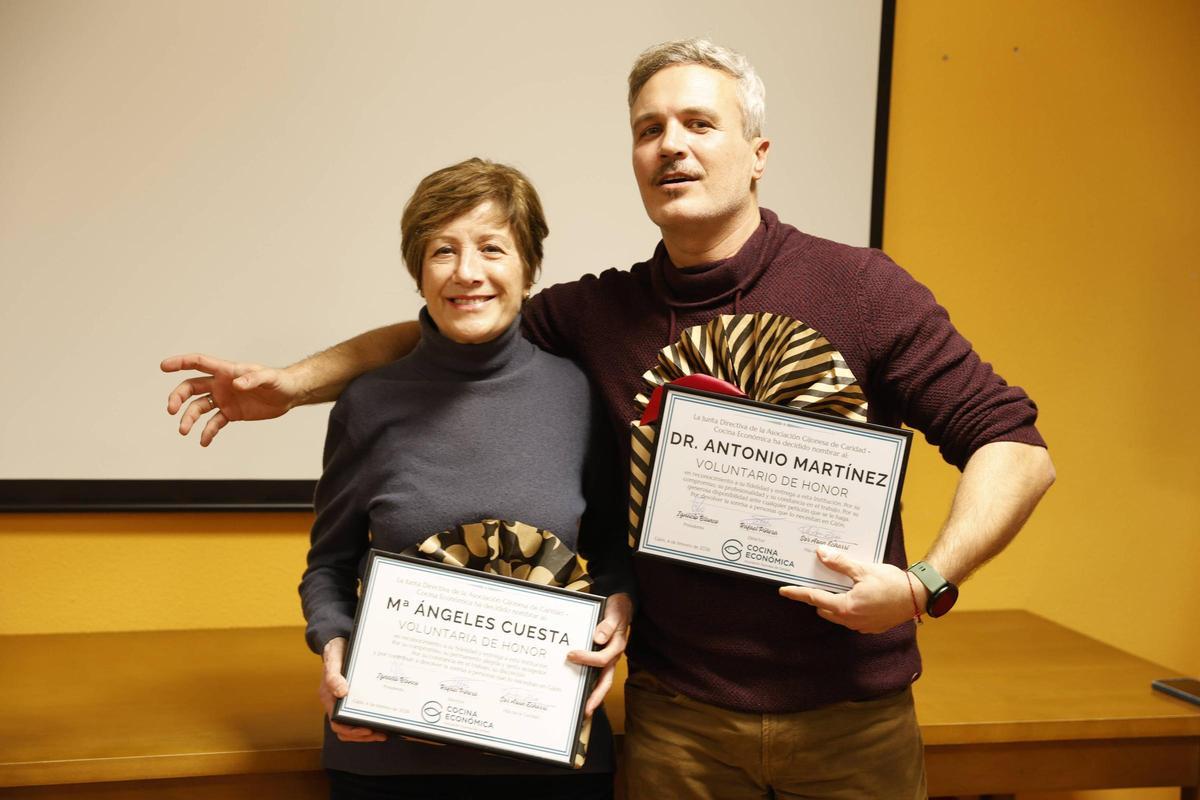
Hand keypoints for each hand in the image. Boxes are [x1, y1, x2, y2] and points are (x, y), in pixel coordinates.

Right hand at [161, 353, 302, 445]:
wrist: (289, 395)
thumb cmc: (278, 380)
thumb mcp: (268, 378)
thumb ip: (253, 379)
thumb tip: (236, 384)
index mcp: (226, 371)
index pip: (198, 363)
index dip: (180, 363)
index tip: (163, 366)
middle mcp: (220, 384)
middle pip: (191, 387)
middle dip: (178, 397)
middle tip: (171, 410)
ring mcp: (224, 399)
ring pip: (198, 407)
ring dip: (189, 418)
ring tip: (184, 431)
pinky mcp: (230, 413)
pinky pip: (214, 423)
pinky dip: (207, 432)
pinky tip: (204, 442)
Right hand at [319, 637, 386, 742]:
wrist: (338, 642)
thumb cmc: (334, 651)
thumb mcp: (333, 660)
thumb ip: (333, 676)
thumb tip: (341, 692)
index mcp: (328, 698)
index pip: (337, 723)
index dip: (351, 731)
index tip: (366, 730)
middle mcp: (335, 703)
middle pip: (346, 730)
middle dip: (363, 736)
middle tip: (381, 735)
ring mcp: (344, 702)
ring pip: (352, 726)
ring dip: (367, 733)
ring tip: (383, 733)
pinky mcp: (354, 698)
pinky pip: (360, 715)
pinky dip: (369, 721)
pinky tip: (382, 720)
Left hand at [566, 592, 632, 715]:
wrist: (621, 605)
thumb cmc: (618, 610)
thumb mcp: (615, 613)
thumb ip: (608, 625)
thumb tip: (598, 638)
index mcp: (617, 647)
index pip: (602, 659)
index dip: (587, 659)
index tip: (571, 655)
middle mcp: (613, 657)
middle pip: (606, 682)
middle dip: (596, 697)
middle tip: (585, 711)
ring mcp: (608, 659)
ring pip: (601, 681)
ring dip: (591, 694)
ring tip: (580, 707)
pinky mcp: (602, 657)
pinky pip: (595, 673)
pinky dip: (587, 681)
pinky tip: (575, 685)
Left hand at [779, 546, 922, 633]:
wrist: (918, 597)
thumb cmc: (892, 583)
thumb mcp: (864, 569)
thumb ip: (840, 563)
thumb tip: (821, 553)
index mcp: (846, 607)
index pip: (814, 598)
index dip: (797, 593)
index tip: (783, 590)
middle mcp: (851, 620)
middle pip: (824, 608)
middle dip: (817, 597)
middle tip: (815, 581)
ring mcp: (861, 626)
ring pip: (837, 615)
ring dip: (833, 603)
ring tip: (835, 586)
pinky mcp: (871, 627)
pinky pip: (851, 618)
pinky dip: (847, 607)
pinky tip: (853, 595)